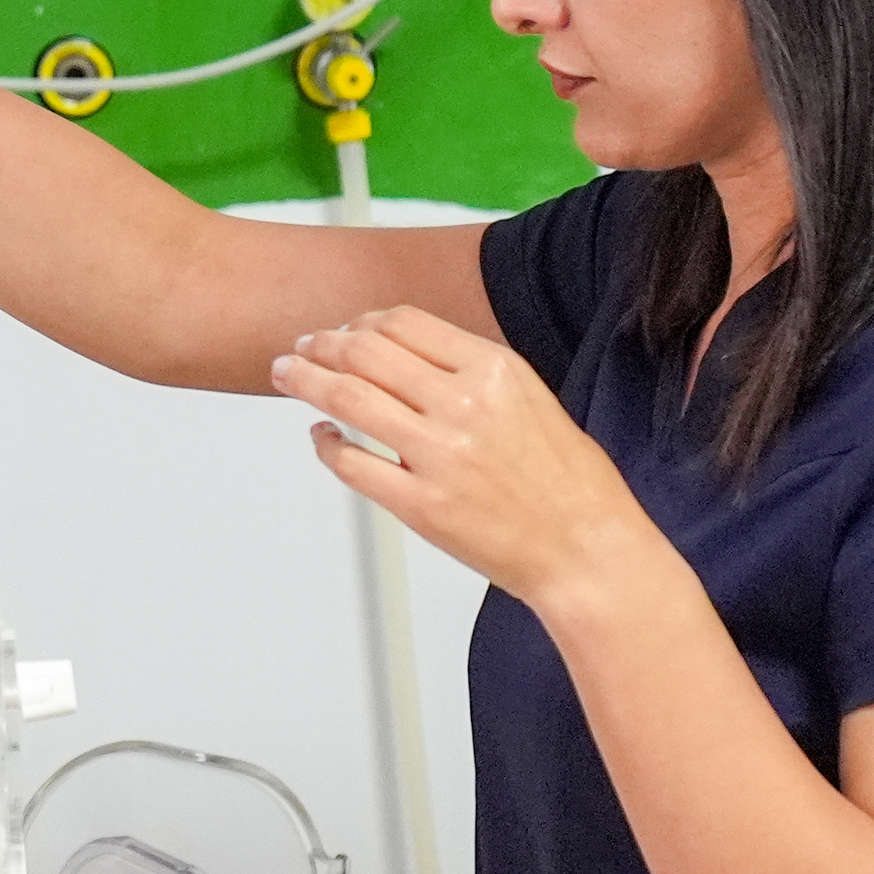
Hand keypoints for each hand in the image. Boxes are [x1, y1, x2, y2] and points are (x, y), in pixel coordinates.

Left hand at [273, 306, 664, 612]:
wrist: (587, 551)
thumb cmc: (569, 485)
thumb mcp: (531, 400)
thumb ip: (471, 374)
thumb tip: (406, 357)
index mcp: (495, 370)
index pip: (403, 323)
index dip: (360, 322)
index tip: (342, 331)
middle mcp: (463, 405)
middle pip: (364, 352)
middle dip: (321, 346)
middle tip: (300, 350)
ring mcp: (437, 456)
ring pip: (347, 398)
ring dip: (305, 381)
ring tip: (286, 376)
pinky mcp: (419, 505)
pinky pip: (351, 463)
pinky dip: (325, 444)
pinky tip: (321, 437)